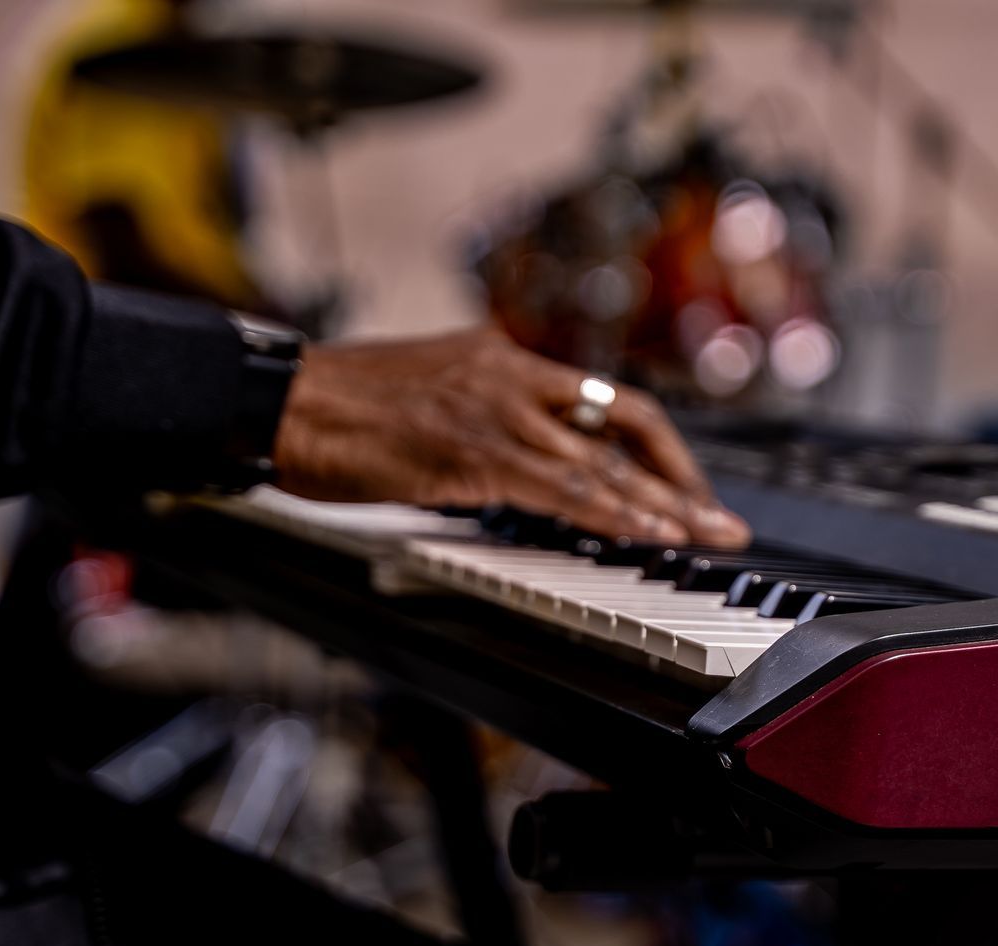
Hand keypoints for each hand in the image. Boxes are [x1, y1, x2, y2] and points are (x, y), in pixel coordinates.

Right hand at [271, 329, 750, 546]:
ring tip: (709, 535)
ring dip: (665, 504)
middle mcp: (512, 375)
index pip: (601, 399)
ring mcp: (498, 412)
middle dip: (680, 475)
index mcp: (500, 358)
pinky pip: (567, 489)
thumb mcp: (425, 400)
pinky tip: (652, 535)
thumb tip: (513, 464)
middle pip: (627, 421)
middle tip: (719, 516)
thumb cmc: (333, 410)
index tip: (679, 482)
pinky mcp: (479, 453)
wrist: (279, 400)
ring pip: (606, 461)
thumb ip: (479, 422)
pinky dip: (617, 514)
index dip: (651, 444)